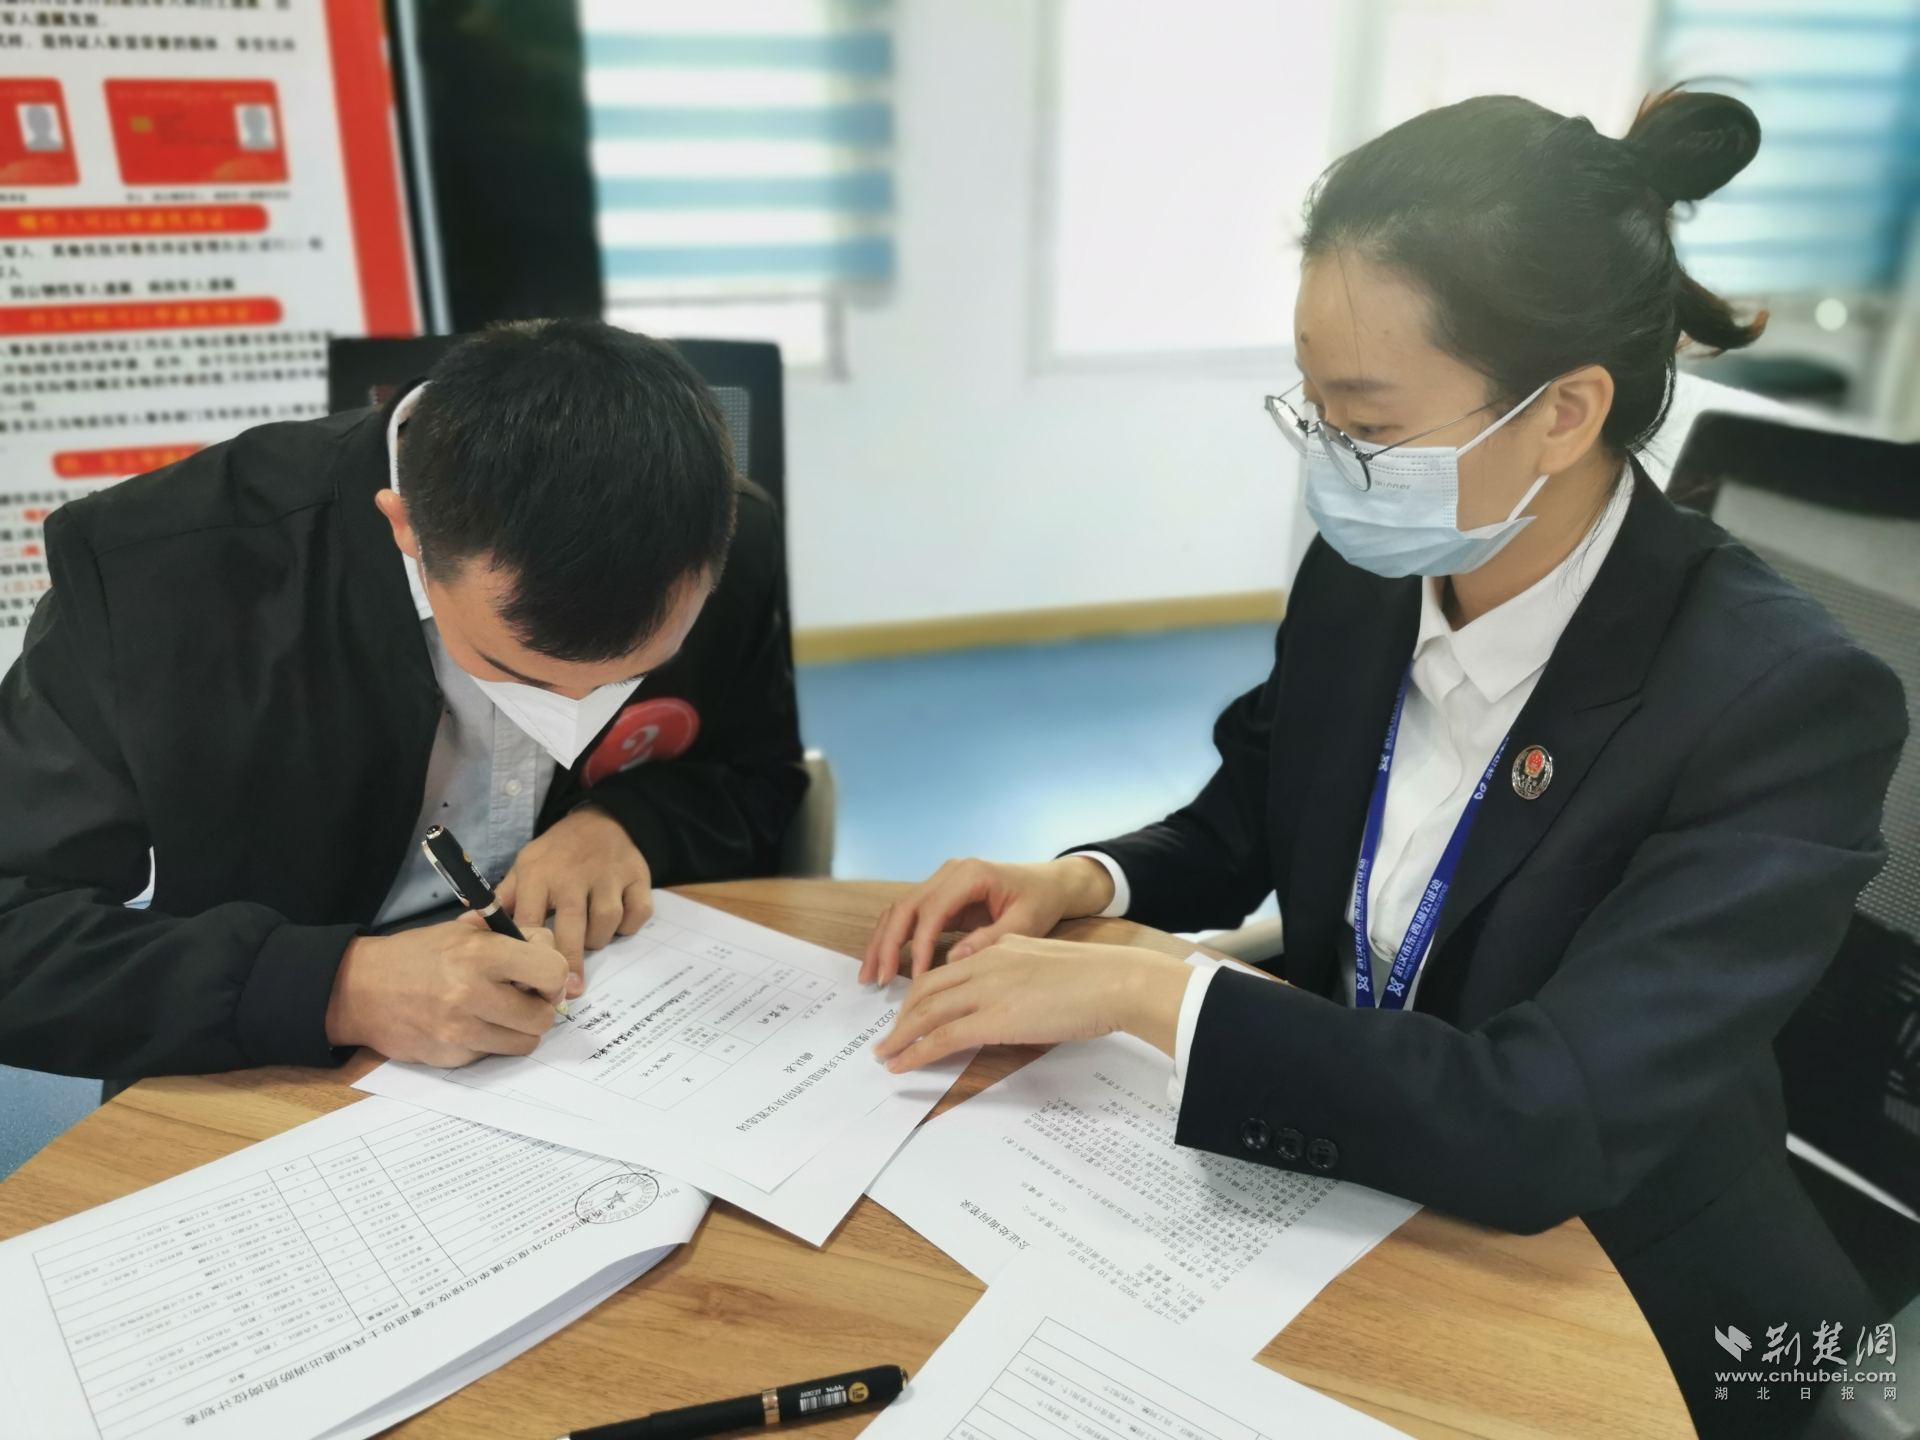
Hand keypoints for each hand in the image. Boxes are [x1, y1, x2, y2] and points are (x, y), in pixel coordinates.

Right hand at [325, 915, 567, 1065]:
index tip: (539, 976)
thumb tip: (553, 958)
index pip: (551, 971)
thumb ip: (514, 940)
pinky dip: (489, 1043)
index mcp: (480, 954)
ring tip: (499, 1013)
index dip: (552, 975)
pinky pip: (492, 1056)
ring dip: (519, 1029)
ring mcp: (460, 1031)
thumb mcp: (465, 930)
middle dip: (539, 1007)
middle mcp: (471, 994)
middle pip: (543, 1017)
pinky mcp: (449, 1057)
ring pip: (524, 1043)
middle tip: (523, 998)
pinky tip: (470, 1025)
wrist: (360, 988)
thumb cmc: (418, 955)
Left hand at [496, 804, 650, 983]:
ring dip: (599, 939)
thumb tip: (466, 924)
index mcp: (539, 875)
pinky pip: (637, 914)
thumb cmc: (556, 854)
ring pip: (606, 923)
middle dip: (571, 962)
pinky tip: (617, 924)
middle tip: (570, 989)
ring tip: (590, 938)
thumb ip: (501, 900)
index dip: (530, 955)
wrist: (601, 820)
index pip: (530, 921)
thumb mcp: (524, 869)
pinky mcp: (638, 877)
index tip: (530, 983)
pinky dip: (629, 926)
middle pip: (573, 927)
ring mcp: (609, 875)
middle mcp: (574, 875)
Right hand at [859, 856, 1117, 984]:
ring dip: (881, 942)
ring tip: (868, 976)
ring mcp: (942, 879)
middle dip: (887, 945)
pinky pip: (909, 914)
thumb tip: (953, 960)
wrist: (1050, 883)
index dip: (918, 945)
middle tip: (876, 980)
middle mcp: (950, 872)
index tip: (916, 978)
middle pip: (906, 907)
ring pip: (899, 909)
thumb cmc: (1041, 901)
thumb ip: (991, 939)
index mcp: (971, 874)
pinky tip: (882, 962)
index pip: (933, 910)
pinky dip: (892, 937)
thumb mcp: (1025, 922)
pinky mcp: (940, 893)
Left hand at [872, 935, 1190, 1072]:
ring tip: (886, 1056)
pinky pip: (942, 1036)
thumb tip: (1008, 999)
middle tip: (889, 1038)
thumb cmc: (1094, 978)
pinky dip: (916, 1051)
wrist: (1114, 980)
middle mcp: (984, 963)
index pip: (943, 971)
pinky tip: (902, 1064)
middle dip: (902, 1017)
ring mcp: (987, 990)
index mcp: (997, 949)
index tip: (908, 1014)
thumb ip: (1017, 974)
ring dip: (900, 1037)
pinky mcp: (994, 1019)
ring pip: (926, 1012)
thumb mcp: (1044, 965)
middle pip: (925, 989)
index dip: (919, 995)